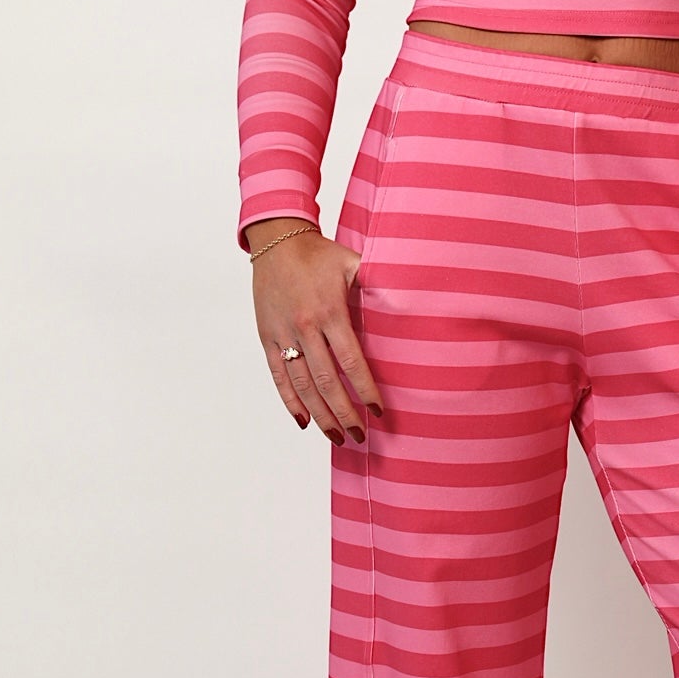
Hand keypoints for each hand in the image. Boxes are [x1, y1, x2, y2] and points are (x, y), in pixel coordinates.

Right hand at [247, 221, 384, 443]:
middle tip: (359, 435)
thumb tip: (411, 299)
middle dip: (343, 412)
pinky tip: (304, 422)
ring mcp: (283, 333)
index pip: (351, 361)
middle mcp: (305, 326)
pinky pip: (278, 375)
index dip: (365, 389)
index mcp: (330, 311)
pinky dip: (290, 401)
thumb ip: (377, 283)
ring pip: (302, 384)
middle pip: (326, 380)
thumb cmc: (319, 253)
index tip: (378, 411)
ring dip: (320, 414)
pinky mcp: (267, 337)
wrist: (275, 241)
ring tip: (336, 436)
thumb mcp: (352, 262)